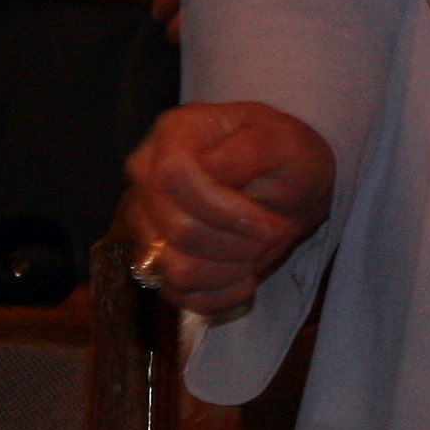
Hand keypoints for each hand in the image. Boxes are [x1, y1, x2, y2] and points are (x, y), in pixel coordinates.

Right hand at [113, 101, 332, 321]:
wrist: (285, 183)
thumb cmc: (283, 154)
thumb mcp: (282, 140)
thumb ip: (249, 151)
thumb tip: (210, 169)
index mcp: (174, 134)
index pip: (173, 176)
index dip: (222, 209)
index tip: (267, 223)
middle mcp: (145, 176)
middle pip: (177, 230)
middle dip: (237, 242)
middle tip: (274, 234)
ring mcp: (144, 221)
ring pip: (176, 270)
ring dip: (232, 270)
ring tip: (260, 251)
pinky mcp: (153, 260)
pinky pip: (180, 295)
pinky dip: (222, 294)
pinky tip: (246, 276)